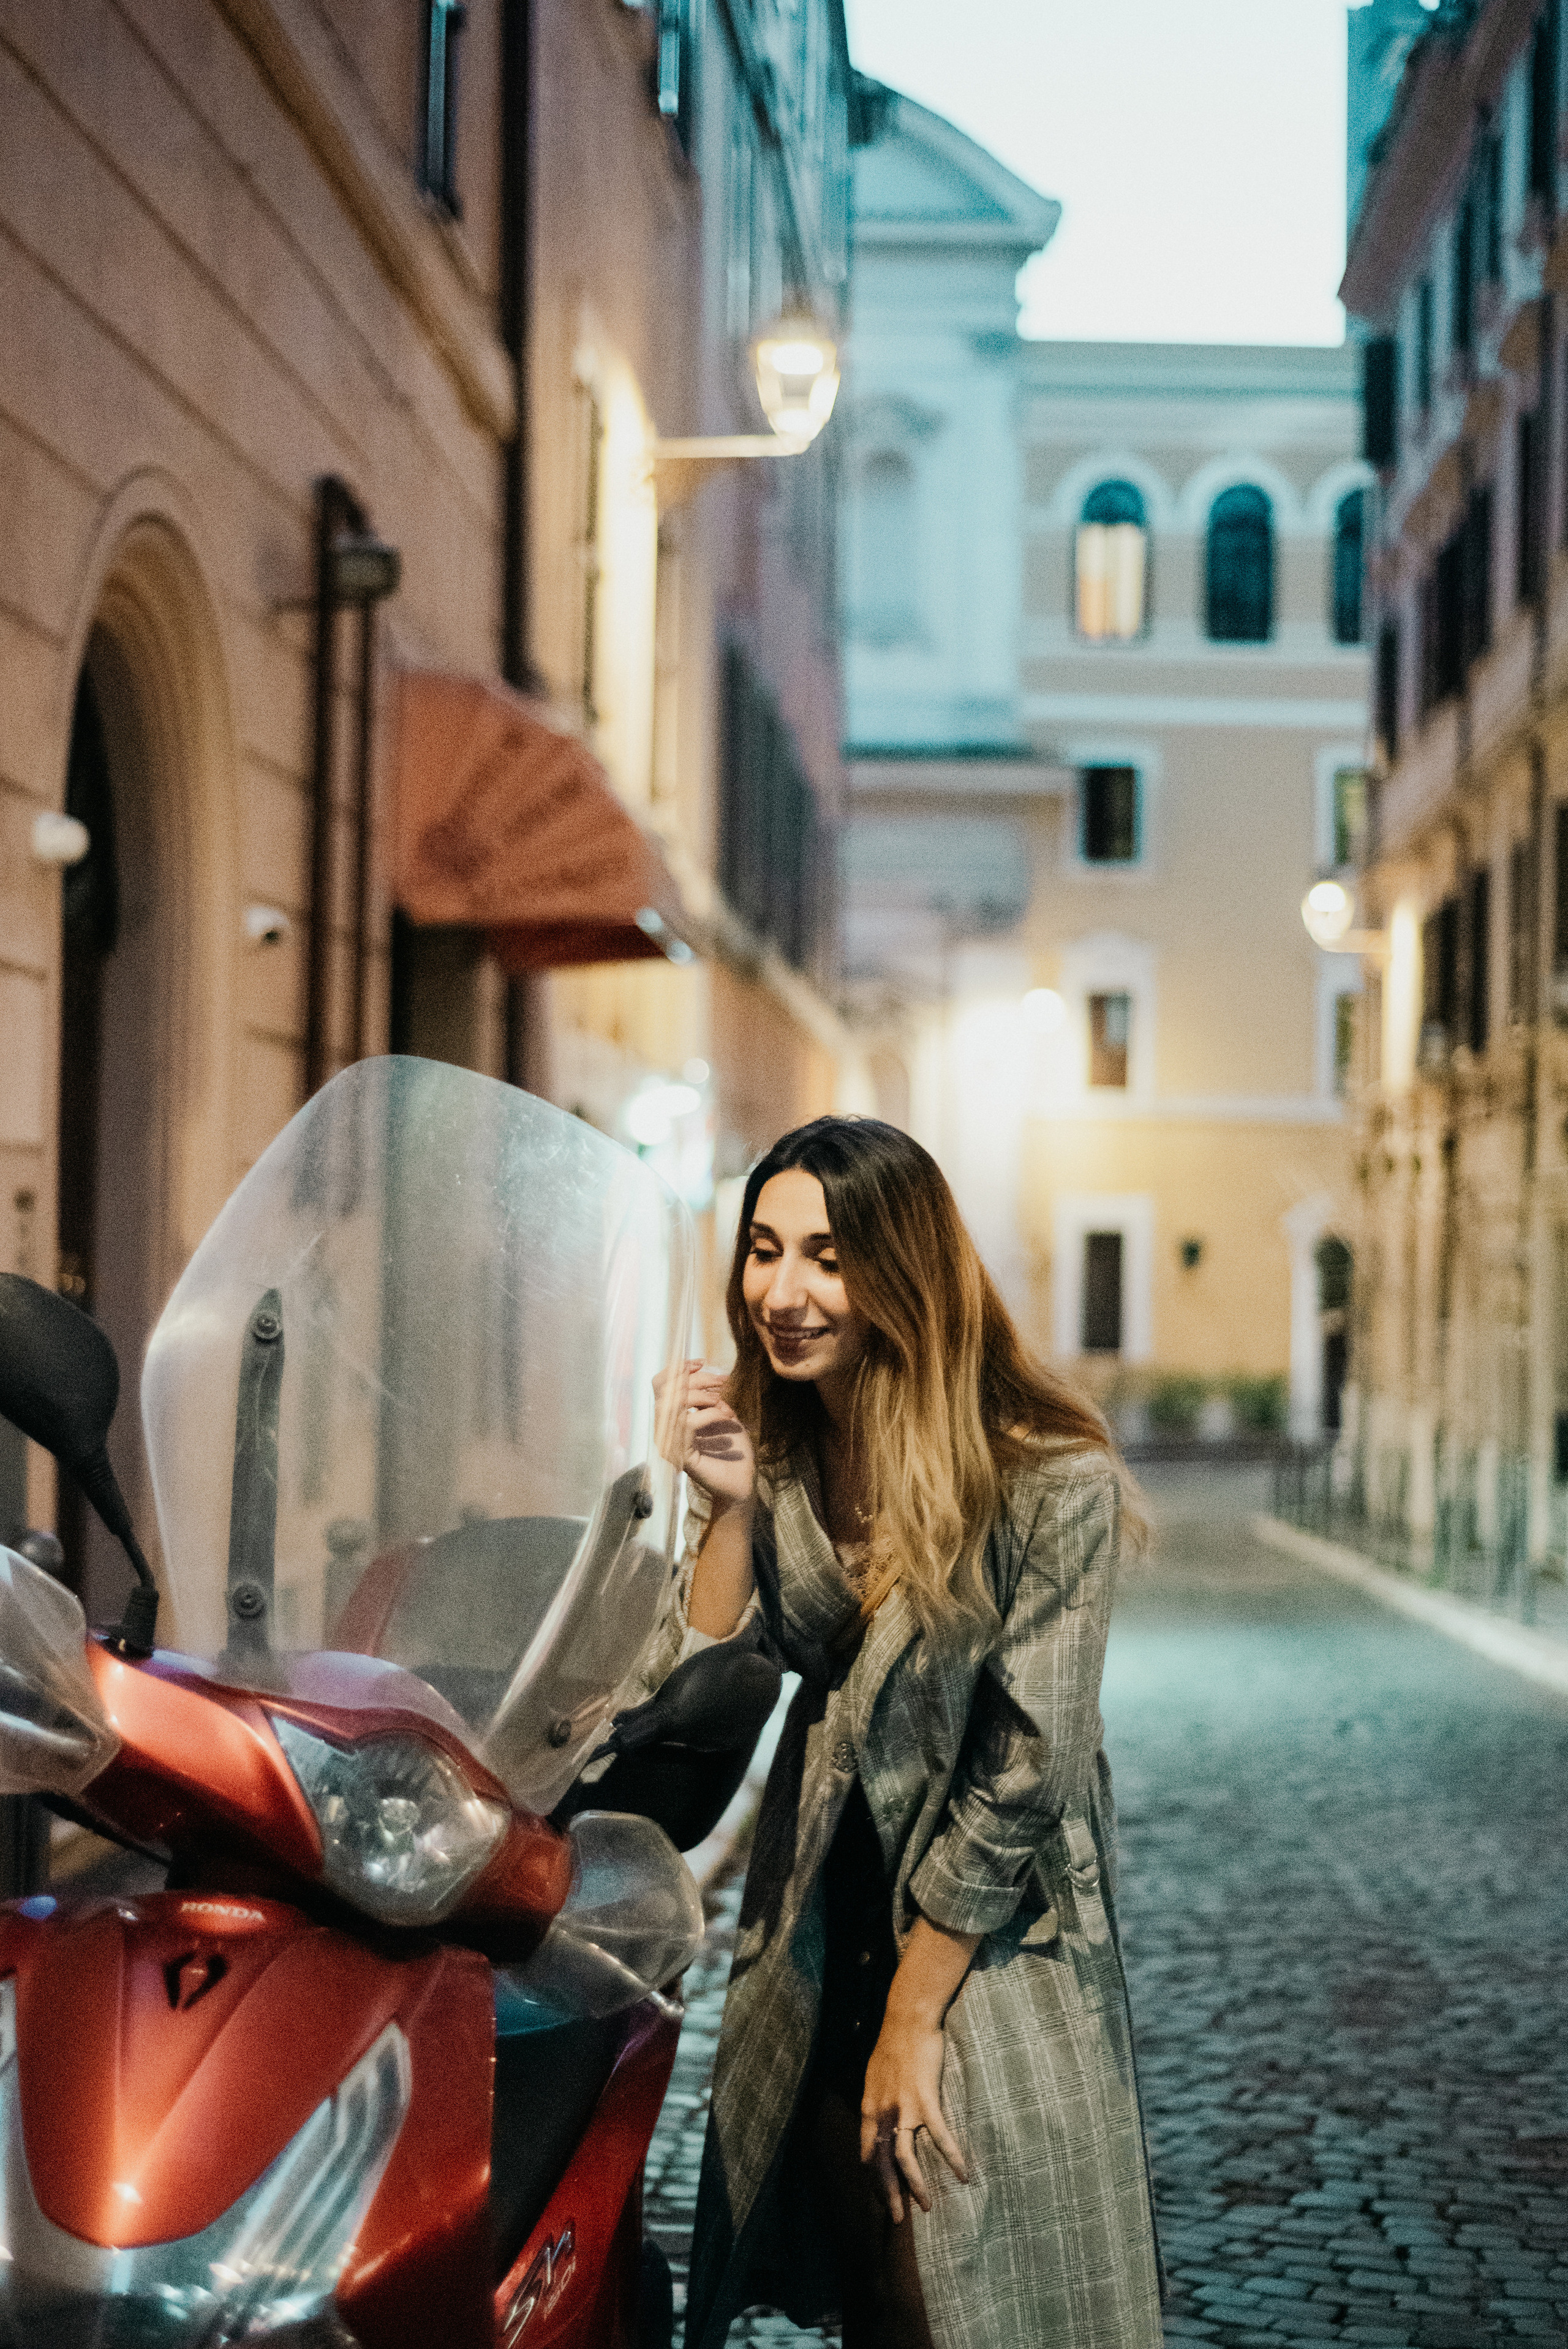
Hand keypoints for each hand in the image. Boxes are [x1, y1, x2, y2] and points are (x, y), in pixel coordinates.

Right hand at [654, 1360, 755, 1512]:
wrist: (743, 1480)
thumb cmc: (732, 1447)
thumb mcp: (719, 1411)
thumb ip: (705, 1393)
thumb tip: (698, 1370)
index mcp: (670, 1417)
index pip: (659, 1385)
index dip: (677, 1369)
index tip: (701, 1363)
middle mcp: (664, 1429)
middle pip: (667, 1390)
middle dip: (697, 1380)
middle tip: (722, 1382)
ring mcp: (669, 1443)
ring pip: (674, 1404)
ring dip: (703, 1397)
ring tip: (723, 1403)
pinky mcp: (680, 1454)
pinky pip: (688, 1423)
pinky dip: (710, 1414)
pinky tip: (726, 1416)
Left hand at [859, 2008, 967, 2221]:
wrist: (908, 2018)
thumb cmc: (894, 2043)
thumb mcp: (875, 2076)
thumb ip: (877, 2101)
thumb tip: (878, 2120)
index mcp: (869, 2109)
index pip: (867, 2154)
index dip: (874, 2179)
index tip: (883, 2197)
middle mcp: (882, 2114)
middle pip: (882, 2165)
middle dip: (890, 2195)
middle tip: (898, 2219)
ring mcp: (903, 2108)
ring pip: (906, 2160)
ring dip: (916, 2186)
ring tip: (926, 2206)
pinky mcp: (926, 2099)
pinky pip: (939, 2137)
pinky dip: (951, 2158)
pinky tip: (963, 2174)